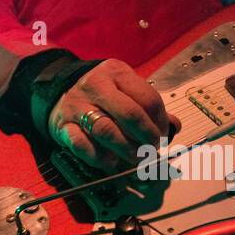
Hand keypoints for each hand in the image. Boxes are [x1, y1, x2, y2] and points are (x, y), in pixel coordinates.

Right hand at [47, 58, 177, 171]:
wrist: (60, 93)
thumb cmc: (102, 96)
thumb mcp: (125, 90)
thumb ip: (149, 107)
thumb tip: (175, 126)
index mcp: (116, 73)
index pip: (148, 99)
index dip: (160, 122)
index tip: (162, 135)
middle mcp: (96, 86)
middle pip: (130, 114)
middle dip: (147, 137)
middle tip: (153, 149)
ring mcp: (77, 106)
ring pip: (106, 130)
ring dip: (126, 150)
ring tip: (136, 158)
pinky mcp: (63, 126)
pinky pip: (83, 145)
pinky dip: (100, 158)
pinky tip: (110, 162)